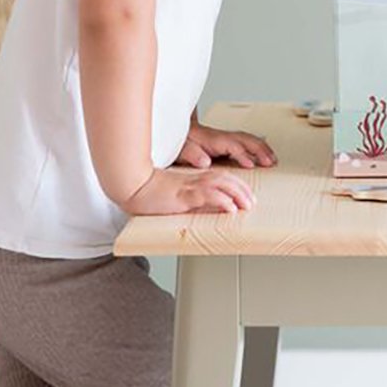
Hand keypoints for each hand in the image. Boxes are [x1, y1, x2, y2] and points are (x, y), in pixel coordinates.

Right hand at [121, 166, 255, 215]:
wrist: (132, 185)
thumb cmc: (150, 192)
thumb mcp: (176, 196)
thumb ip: (191, 199)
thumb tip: (206, 208)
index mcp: (194, 179)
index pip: (222, 178)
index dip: (237, 185)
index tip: (248, 194)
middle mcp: (195, 180)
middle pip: (227, 179)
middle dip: (243, 189)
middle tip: (253, 201)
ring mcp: (190, 186)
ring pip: (221, 185)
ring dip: (238, 194)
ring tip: (248, 205)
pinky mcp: (184, 194)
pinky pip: (208, 196)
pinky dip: (222, 201)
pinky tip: (230, 208)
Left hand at [176, 123, 276, 169]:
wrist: (177, 132)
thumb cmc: (180, 143)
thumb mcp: (182, 150)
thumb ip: (192, 154)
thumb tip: (204, 161)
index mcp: (214, 140)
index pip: (234, 146)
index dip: (243, 155)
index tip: (252, 164)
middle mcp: (223, 137)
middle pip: (247, 140)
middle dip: (261, 150)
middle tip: (271, 162)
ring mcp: (227, 138)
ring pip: (249, 140)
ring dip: (263, 148)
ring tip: (273, 160)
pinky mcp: (227, 141)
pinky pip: (247, 142)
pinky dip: (258, 147)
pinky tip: (264, 154)